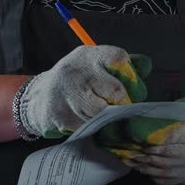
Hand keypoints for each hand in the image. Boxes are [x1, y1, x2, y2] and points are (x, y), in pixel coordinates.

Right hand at [19, 46, 149, 138]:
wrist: (39, 97)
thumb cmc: (78, 80)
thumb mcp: (95, 64)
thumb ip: (121, 65)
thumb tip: (146, 66)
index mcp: (88, 56)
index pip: (118, 58)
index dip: (131, 76)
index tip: (131, 87)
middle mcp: (76, 72)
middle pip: (116, 91)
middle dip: (124, 102)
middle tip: (122, 106)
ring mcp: (67, 95)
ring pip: (103, 113)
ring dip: (108, 118)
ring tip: (103, 114)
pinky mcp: (61, 117)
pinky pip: (89, 128)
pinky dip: (93, 128)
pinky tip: (87, 121)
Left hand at [120, 106, 184, 184]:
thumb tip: (166, 107)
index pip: (169, 137)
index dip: (150, 136)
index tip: (134, 130)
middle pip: (158, 154)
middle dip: (138, 148)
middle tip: (120, 142)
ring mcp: (183, 171)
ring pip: (155, 168)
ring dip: (137, 161)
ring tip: (122, 153)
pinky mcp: (178, 180)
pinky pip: (158, 178)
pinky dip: (144, 172)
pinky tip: (134, 164)